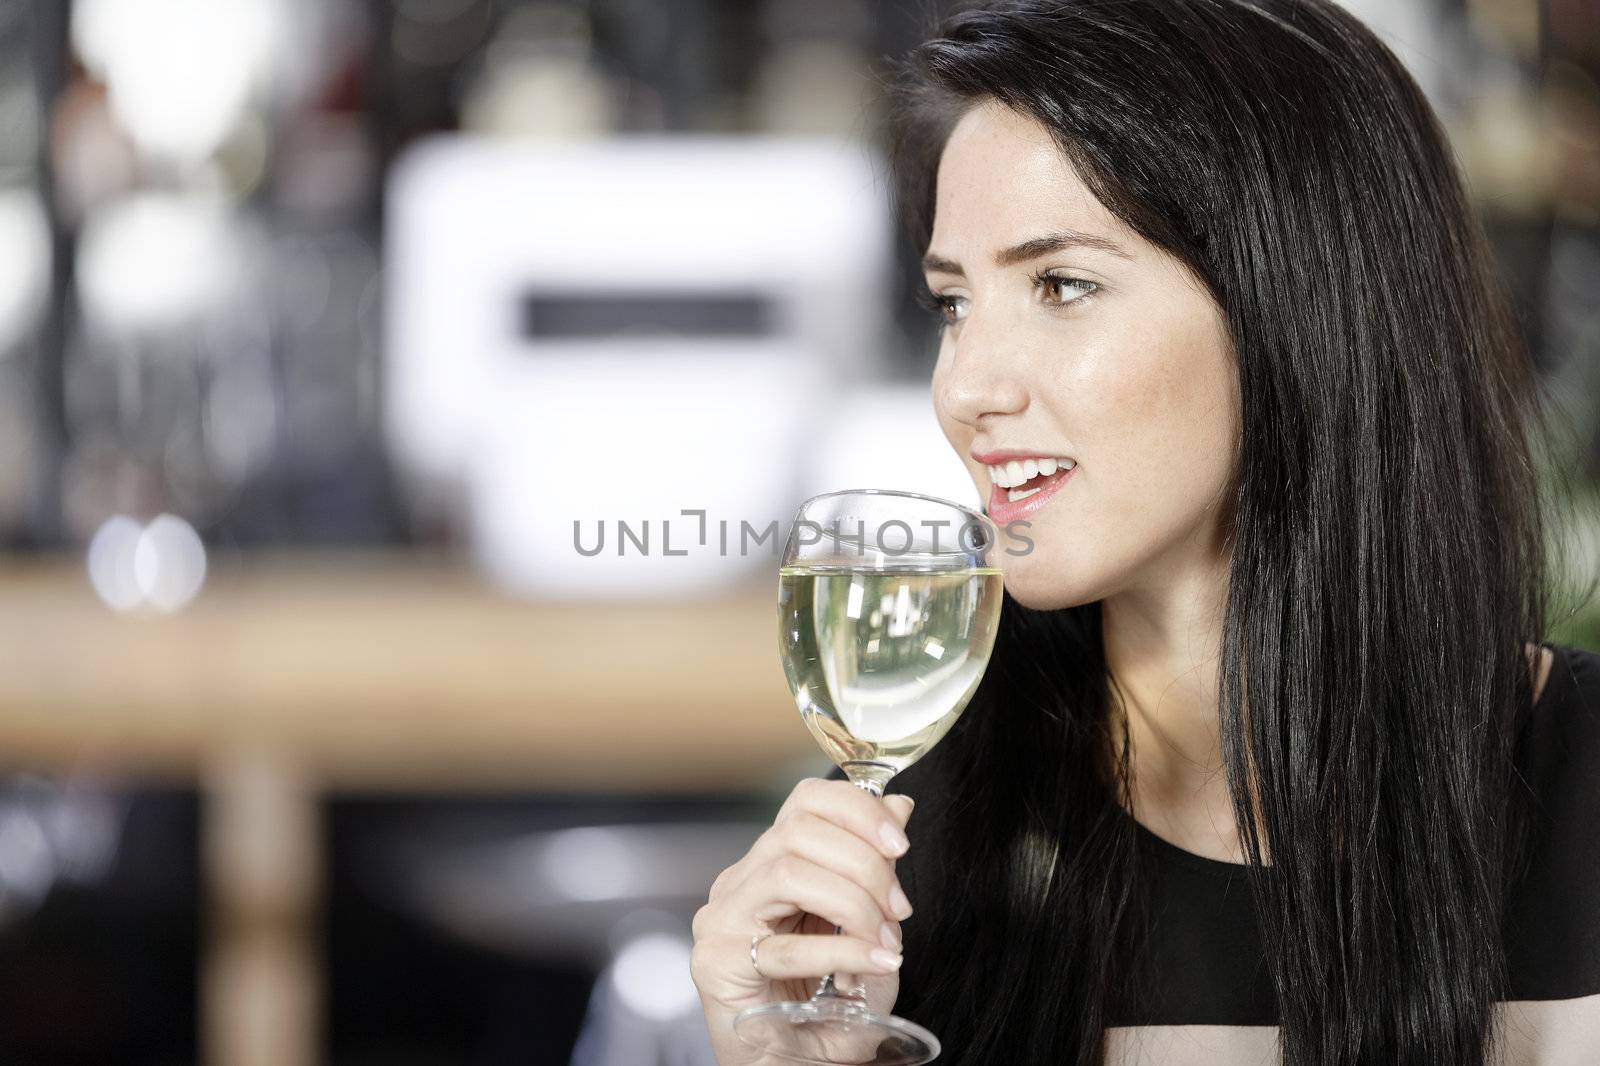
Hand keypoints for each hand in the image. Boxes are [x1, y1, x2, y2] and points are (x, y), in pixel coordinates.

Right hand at [690, 777, 915, 1064]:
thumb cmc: (824, 1007)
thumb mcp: (865, 928)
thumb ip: (875, 869)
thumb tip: (899, 805)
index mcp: (770, 863)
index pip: (805, 801)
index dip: (857, 809)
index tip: (900, 844)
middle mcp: (740, 882)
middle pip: (798, 830)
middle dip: (865, 862)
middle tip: (900, 907)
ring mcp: (722, 919)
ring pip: (788, 873)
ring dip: (853, 904)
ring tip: (885, 942)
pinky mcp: (717, 963)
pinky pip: (783, 946)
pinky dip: (840, 953)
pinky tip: (872, 965)